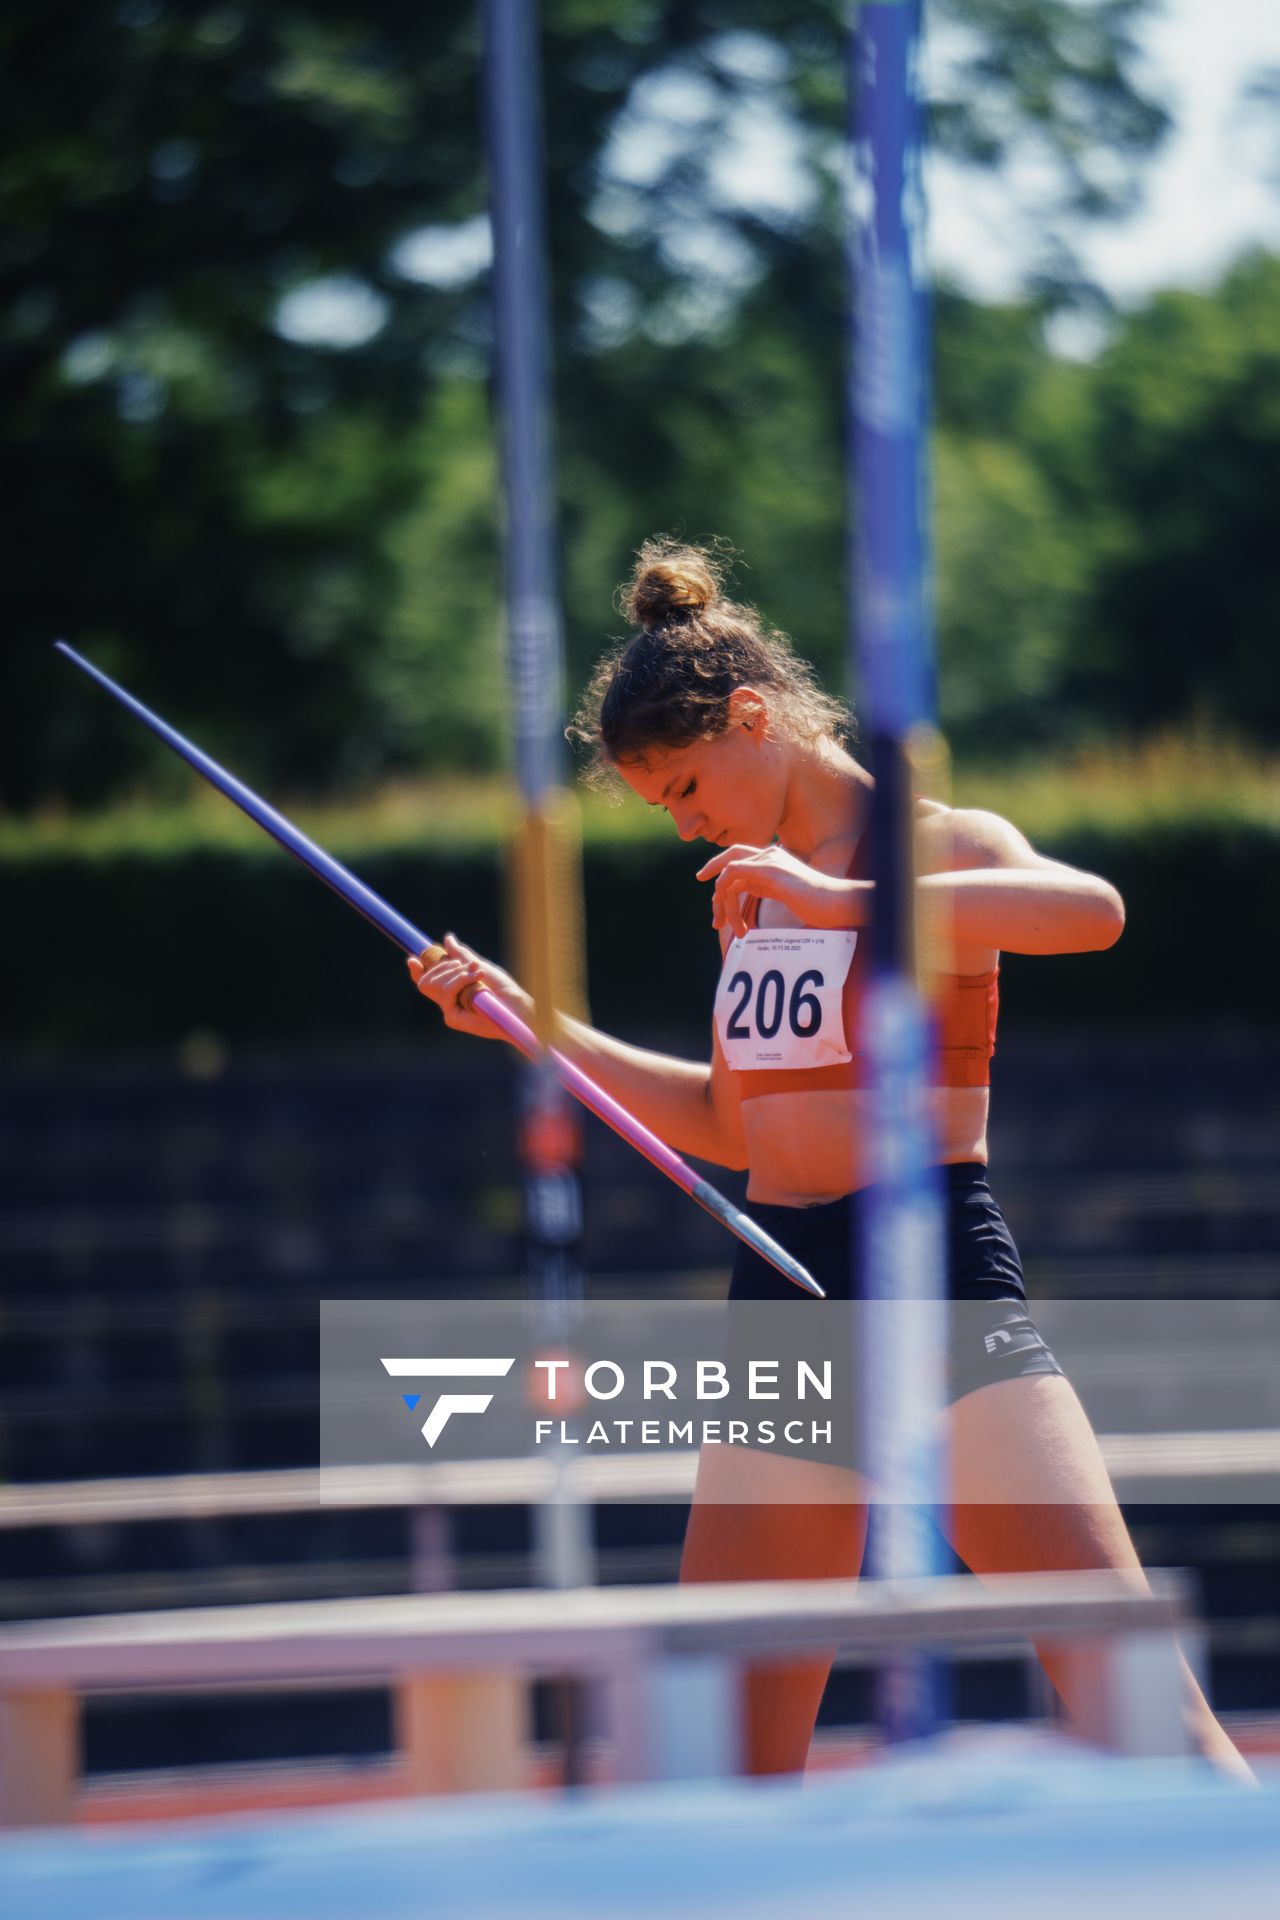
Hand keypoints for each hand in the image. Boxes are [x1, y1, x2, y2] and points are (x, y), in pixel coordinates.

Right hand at [407, 933, 532, 1042]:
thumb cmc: (503, 988)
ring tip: (478, 973)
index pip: (426, 981)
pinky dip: (461, 980)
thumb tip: (448, 939)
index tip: (413, 958)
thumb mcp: (478, 966)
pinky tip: (477, 977)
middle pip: (426, 981)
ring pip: (436, 984)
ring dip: (458, 973)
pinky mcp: (453, 1018)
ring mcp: (449, 1010)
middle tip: (470, 965)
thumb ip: (461, 956)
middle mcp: (448, 1001)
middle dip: (445, 966)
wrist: (517, 1005)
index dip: (416, 971)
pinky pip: (447, 991)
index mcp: (453, 989)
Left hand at [695, 844, 867, 938]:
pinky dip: (725, 895)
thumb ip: (765, 886)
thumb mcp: (785, 893)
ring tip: (730, 929)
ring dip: (723, 904)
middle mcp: (769, 856)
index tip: (709, 886)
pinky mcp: (767, 870)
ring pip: (729, 874)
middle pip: (731, 856)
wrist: (835, 902)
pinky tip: (733, 920)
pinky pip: (732, 874)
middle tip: (704, 891)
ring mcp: (768, 860)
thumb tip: (746, 890)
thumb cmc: (817, 903)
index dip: (721, 868)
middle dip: (712, 870)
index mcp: (773, 860)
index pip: (741, 857)